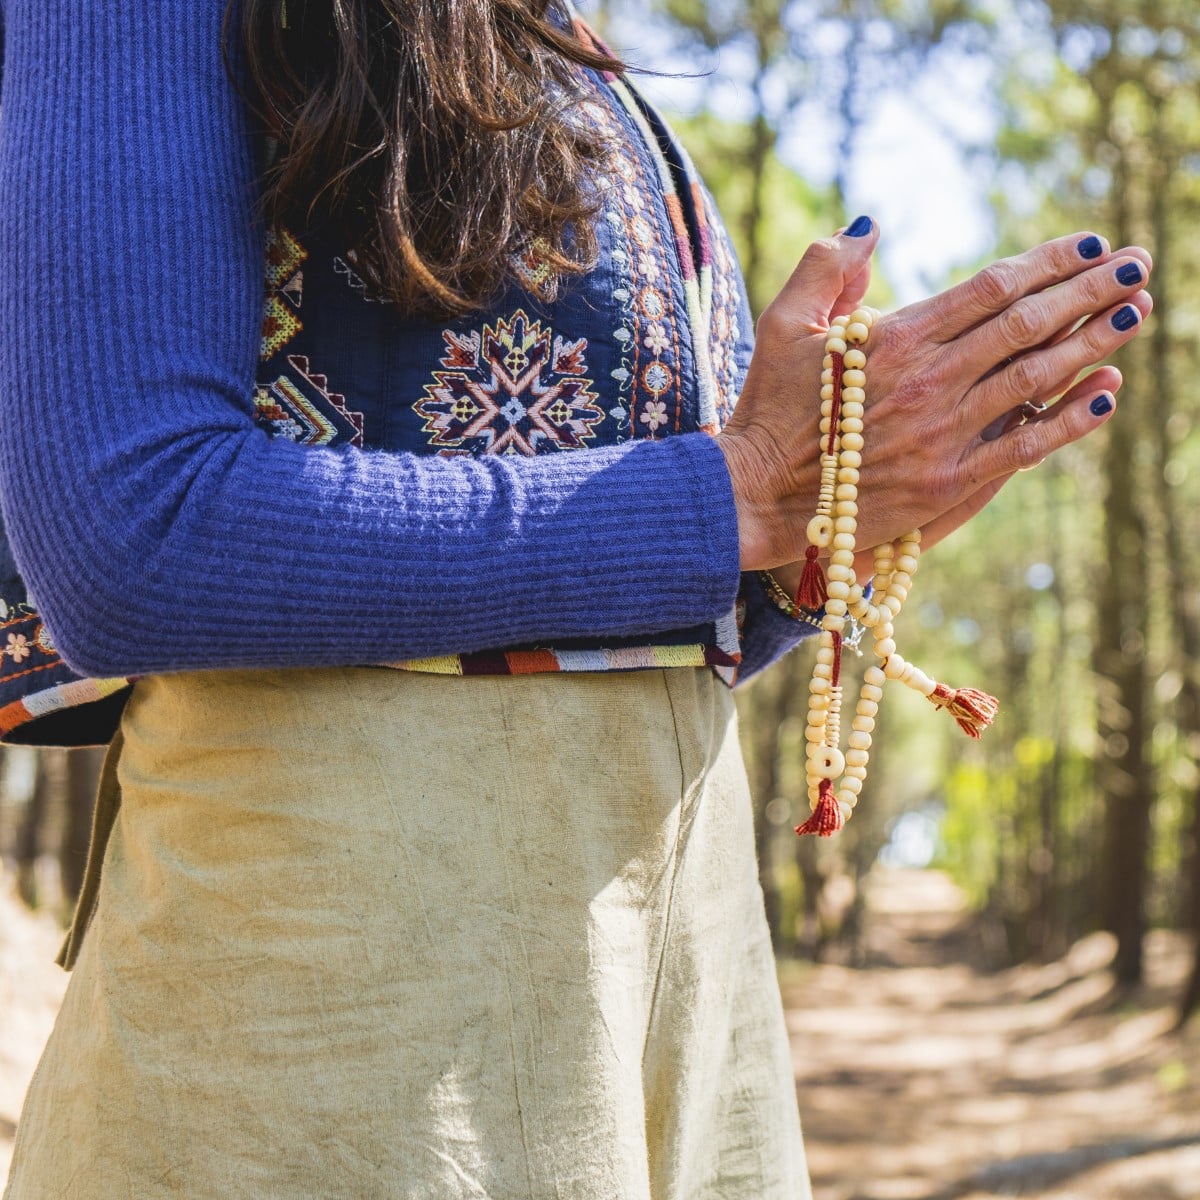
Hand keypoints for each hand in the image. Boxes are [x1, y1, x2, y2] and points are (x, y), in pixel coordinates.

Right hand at [716, 222, 1152, 577]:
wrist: (755, 495)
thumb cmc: (767, 409)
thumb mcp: (782, 323)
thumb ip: (825, 266)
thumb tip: (868, 225)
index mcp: (895, 337)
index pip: (992, 286)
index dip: (1049, 261)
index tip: (1092, 244)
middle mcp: (928, 379)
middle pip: (1028, 324)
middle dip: (1090, 289)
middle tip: (1138, 263)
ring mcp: (942, 433)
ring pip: (1036, 377)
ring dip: (1094, 341)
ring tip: (1137, 312)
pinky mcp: (945, 483)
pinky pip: (1023, 445)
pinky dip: (1069, 419)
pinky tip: (1107, 394)